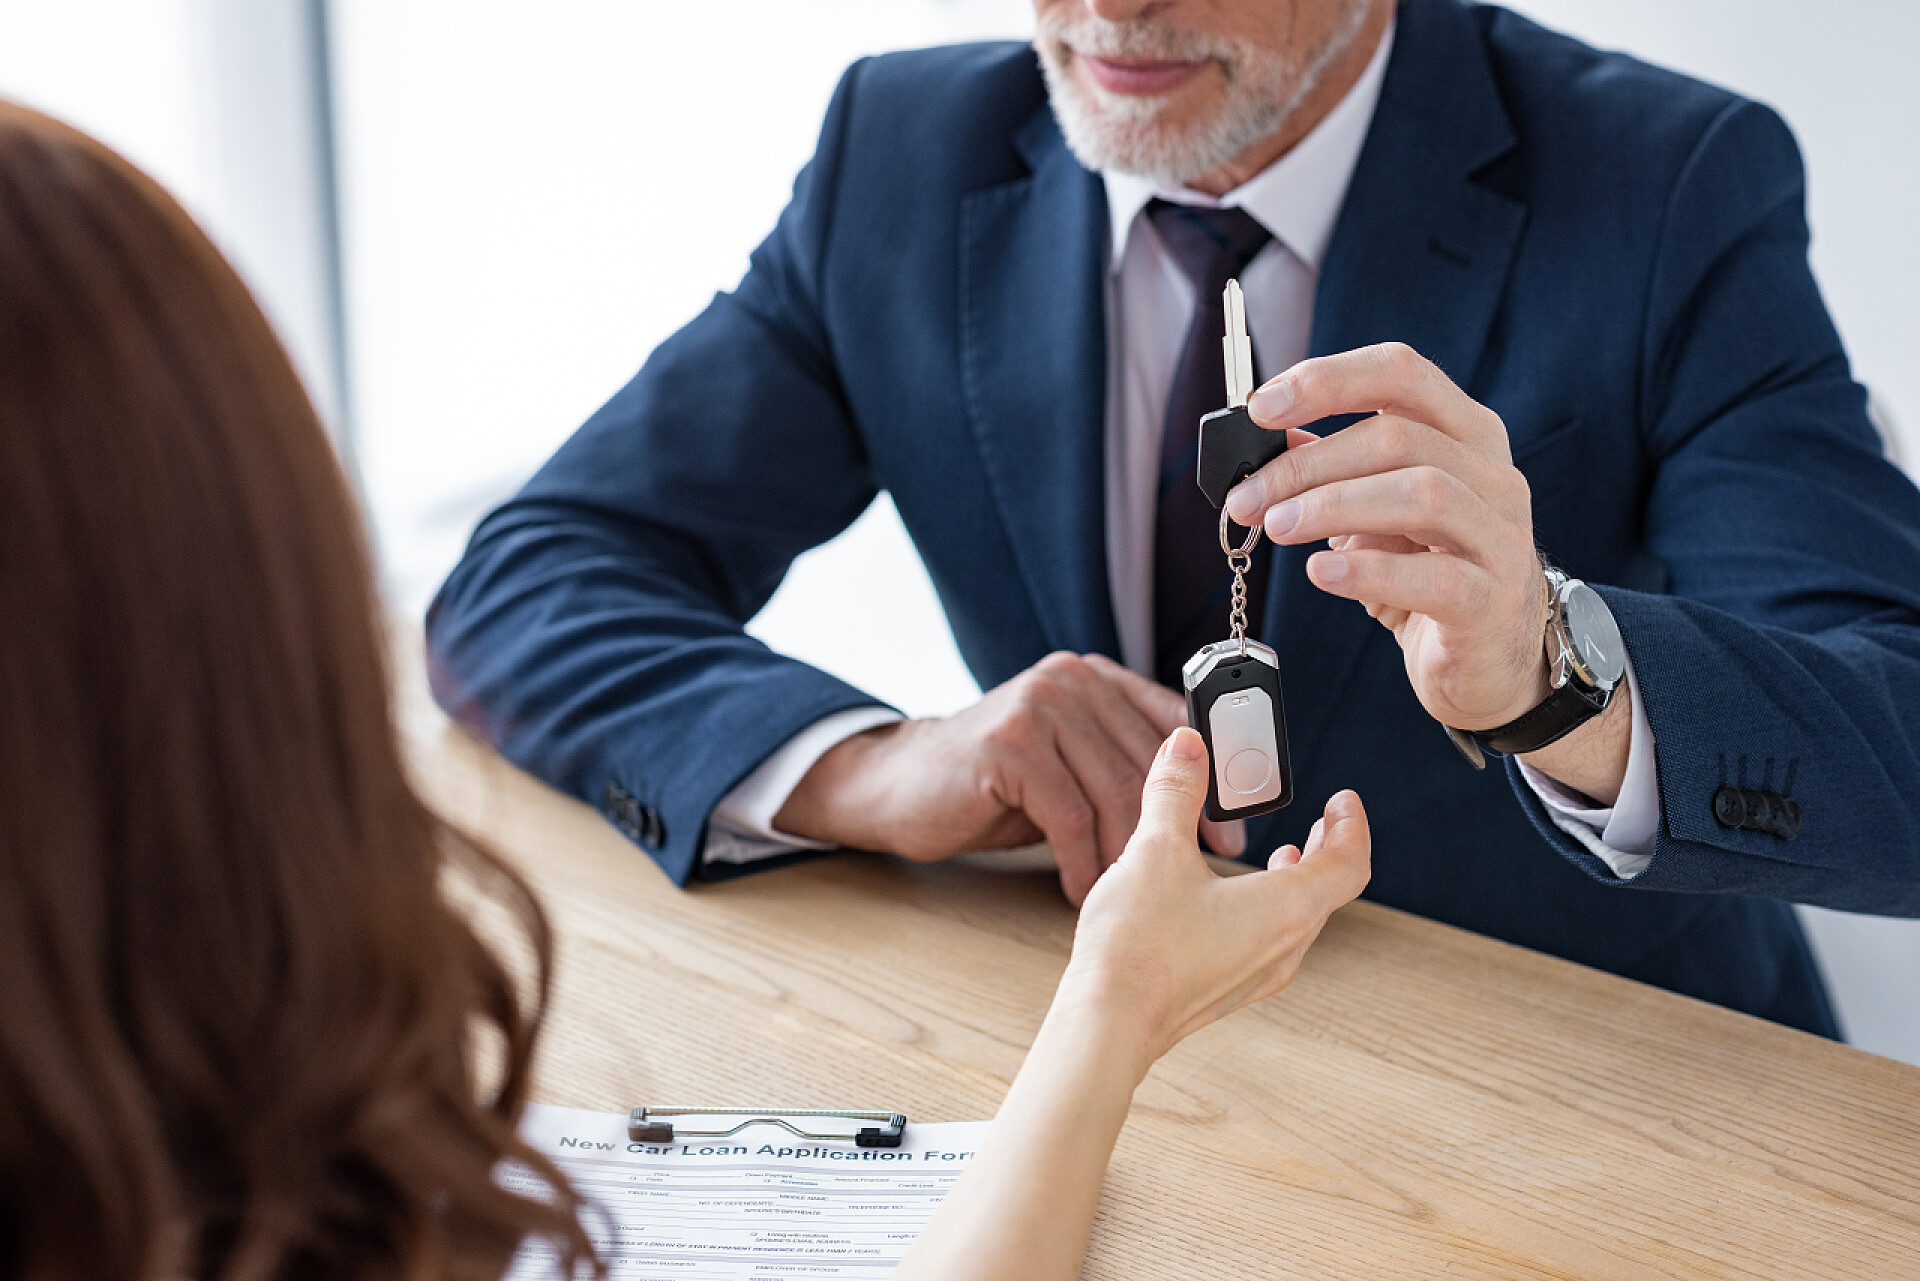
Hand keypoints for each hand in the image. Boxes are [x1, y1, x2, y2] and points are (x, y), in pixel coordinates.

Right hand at [775, 653, 1245, 903]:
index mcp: (1095, 678)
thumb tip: (1204, 815)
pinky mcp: (1009, 744)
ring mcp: (1038, 706)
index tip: (1236, 831)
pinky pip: (1068, 816)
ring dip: (1131, 856)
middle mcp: (1071, 679)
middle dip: (1181, 826)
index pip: (1174, 721)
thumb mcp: (1067, 768)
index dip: (1212, 778)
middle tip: (1207, 875)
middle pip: (1148, 761)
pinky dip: (1084, 864)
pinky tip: (1087, 897)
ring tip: (1141, 900)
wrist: (898, 787)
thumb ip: (1121, 769)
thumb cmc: (994, 788)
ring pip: (1112, 792)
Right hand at [1062, 728, 1370, 1065]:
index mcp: (1286, 908)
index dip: (1353, 826)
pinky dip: (1266, 909)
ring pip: (1298, 921)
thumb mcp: (1156, 850)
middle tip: (1321, 823)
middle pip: (1328, 892)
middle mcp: (1283, 947)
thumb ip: (1176, 792)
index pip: (1349, 863)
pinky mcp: (1226, 990)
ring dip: (1296, 882)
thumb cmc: (1140, 944)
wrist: (1108, 1022)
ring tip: (1280, 858)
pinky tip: (1226, 900)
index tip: (1344, 801)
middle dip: (1327, 850)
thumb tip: (1187, 747)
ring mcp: (1257, 975)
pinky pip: (1268, 943)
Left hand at [1221, 342, 1550, 732]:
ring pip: (1422, 494)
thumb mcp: (1377, 513)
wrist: (1489, 660)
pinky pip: (1435, 578)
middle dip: (1308, 464)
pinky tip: (1321, 572)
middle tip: (1247, 498)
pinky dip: (1368, 570)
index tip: (1260, 408)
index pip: (1401, 373)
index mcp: (1467, 435)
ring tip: (1277, 528)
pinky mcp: (1494, 602)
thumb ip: (1334, 472)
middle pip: (1398, 437)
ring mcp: (1502, 538)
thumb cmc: (1428, 575)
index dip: (1327, 381)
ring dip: (1332, 506)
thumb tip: (1267, 441)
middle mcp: (1494, 475)